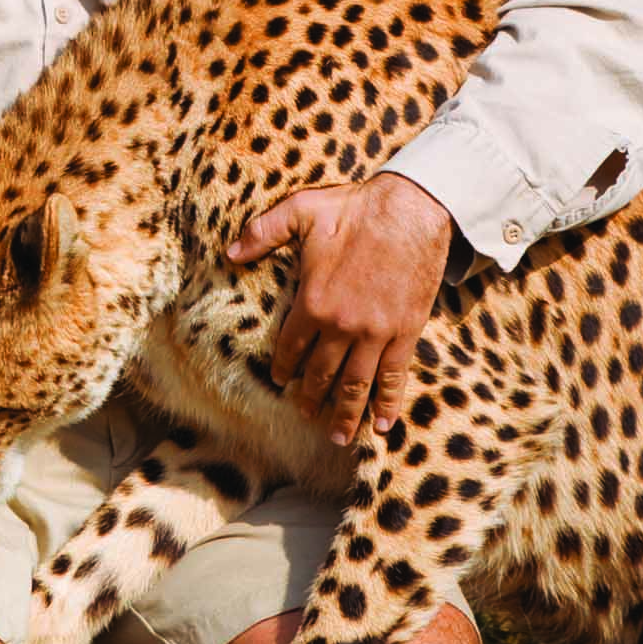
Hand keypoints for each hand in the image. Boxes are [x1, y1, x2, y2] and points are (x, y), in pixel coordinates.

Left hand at [237, 172, 454, 443]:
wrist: (412, 209)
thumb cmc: (355, 207)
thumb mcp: (301, 210)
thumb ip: (262, 232)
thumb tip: (230, 253)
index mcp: (311, 301)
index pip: (291, 347)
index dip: (284, 368)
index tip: (282, 380)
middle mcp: (341, 326)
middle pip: (321, 374)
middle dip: (312, 398)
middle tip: (306, 414)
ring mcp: (375, 333)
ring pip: (356, 384)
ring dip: (346, 414)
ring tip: (338, 436)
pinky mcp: (404, 332)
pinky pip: (394, 376)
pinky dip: (388, 402)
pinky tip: (382, 424)